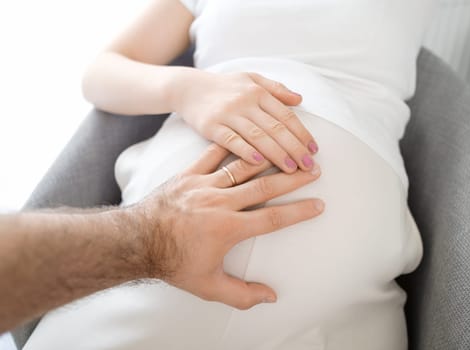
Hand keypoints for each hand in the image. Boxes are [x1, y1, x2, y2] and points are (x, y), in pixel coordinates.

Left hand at [133, 144, 323, 308]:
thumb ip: (242, 294)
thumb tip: (271, 296)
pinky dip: (231, 146)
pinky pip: (213, 154)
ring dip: (269, 158)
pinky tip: (246, 137)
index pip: (273, 219)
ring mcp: (204, 185)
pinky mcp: (188, 174)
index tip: (318, 204)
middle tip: (313, 169)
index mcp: (228, 228)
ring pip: (244, 167)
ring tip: (287, 150)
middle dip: (293, 178)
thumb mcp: (208, 286)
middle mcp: (220, 203)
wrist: (135, 241)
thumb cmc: (172, 262)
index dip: (299, 212)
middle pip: (265, 187)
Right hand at [173, 70, 318, 172]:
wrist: (188, 88)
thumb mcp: (251, 79)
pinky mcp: (211, 126)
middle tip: (308, 165)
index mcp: (258, 92)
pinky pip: (232, 140)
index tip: (314, 150)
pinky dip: (246, 151)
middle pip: (275, 127)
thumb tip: (300, 99)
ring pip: (257, 135)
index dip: (302, 133)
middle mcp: (245, 101)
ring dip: (277, 153)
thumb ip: (276, 88)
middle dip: (294, 148)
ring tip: (291, 169)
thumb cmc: (224, 86)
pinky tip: (260, 163)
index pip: (286, 115)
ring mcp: (228, 114)